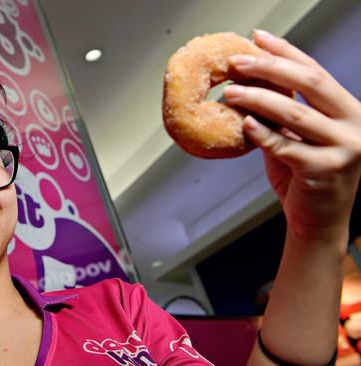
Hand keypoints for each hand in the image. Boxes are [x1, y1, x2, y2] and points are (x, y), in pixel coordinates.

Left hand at [224, 29, 360, 243]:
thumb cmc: (303, 177)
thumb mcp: (294, 137)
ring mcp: (345, 147)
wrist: (318, 222)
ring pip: (296, 113)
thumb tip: (247, 80)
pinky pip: (288, 147)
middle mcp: (354, 124)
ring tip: (230, 92)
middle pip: (310, 83)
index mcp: (348, 110)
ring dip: (258, 99)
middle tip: (236, 61)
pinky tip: (244, 123)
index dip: (286, 52)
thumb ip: (279, 112)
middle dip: (269, 67)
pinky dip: (263, 134)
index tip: (258, 38)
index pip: (315, 71)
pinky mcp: (326, 170)